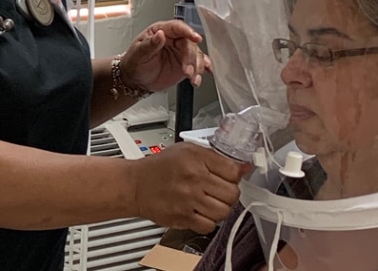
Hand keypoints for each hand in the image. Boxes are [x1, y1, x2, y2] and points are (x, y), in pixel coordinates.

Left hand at [122, 19, 210, 92]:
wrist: (136, 80)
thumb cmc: (134, 63)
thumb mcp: (138, 54)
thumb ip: (150, 45)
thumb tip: (160, 34)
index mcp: (161, 31)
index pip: (177, 27)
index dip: (188, 31)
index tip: (196, 38)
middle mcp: (174, 39)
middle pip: (189, 43)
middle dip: (191, 58)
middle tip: (187, 71)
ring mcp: (181, 51)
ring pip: (197, 54)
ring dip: (197, 67)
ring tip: (192, 79)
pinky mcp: (187, 64)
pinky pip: (199, 64)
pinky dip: (203, 70)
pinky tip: (205, 74)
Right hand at [129, 143, 247, 233]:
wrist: (134, 185)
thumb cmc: (160, 168)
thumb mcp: (187, 151)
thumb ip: (216, 157)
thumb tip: (243, 168)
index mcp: (196, 159)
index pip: (233, 171)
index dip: (234, 176)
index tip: (228, 178)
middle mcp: (193, 179)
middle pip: (232, 193)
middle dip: (228, 193)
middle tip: (219, 191)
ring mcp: (188, 200)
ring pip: (224, 212)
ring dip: (220, 209)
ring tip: (210, 203)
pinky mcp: (183, 217)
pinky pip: (209, 226)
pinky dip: (208, 222)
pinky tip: (200, 213)